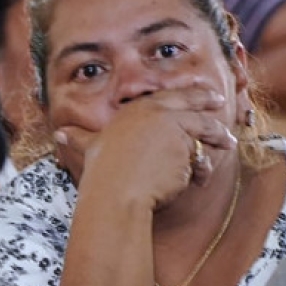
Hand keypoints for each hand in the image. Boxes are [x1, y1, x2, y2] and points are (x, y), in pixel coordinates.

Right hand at [55, 85, 236, 210]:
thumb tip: (58, 134)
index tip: (201, 94)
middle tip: (219, 101)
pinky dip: (203, 169)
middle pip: (192, 102)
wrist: (117, 191)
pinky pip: (202, 158)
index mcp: (136, 109)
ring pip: (204, 130)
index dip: (187, 94)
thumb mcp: (89, 148)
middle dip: (208, 101)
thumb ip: (77, 138)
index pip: (167, 96)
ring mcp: (175, 129)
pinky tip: (202, 178)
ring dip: (217, 137)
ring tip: (227, 143)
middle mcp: (157, 113)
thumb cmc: (100, 171)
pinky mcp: (187, 149)